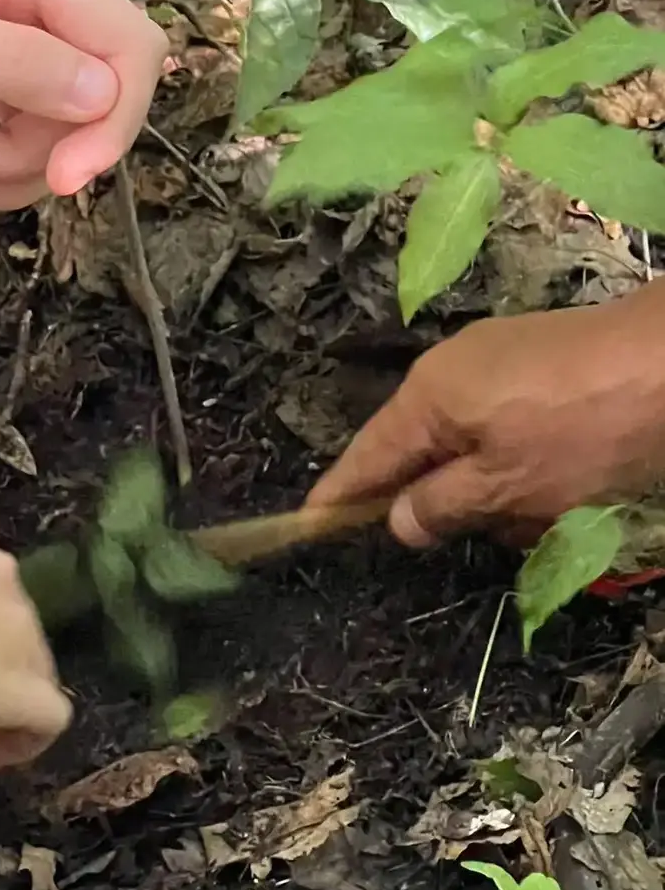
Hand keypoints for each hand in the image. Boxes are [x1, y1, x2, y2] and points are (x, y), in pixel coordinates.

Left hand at [0, 0, 168, 209]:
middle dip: (46, 153)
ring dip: (9, 163)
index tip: (65, 182)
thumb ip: (14, 64)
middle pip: (95, 90)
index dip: (114, 123)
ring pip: (54, 114)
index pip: (129, 48)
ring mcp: (3, 16)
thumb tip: (105, 96)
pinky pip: (13, 112)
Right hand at [305, 281, 664, 546]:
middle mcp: (451, 370)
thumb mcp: (507, 487)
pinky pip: (508, 427)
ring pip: (475, 446)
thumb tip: (397, 519)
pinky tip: (569, 480)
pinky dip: (528, 464)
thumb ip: (441, 507)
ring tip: (553, 508)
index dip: (339, 495)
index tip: (308, 522)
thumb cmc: (582, 429)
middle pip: (424, 452)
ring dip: (502, 488)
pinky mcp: (539, 364)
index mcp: (429, 396)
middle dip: (452, 501)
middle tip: (499, 528)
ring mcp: (497, 361)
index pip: (366, 455)